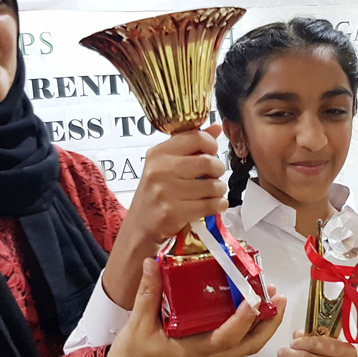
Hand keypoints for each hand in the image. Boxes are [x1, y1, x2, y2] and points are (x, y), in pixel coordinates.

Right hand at [105, 258, 285, 356]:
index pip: (225, 338)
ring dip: (262, 325)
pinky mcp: (204, 353)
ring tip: (271, 300)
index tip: (253, 300)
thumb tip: (154, 263)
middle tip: (277, 298)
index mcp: (191, 352)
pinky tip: (248, 310)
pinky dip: (247, 327)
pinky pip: (234, 342)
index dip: (242, 320)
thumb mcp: (136, 323)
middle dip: (268, 323)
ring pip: (244, 345)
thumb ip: (148, 293)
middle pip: (247, 345)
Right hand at [123, 124, 227, 245]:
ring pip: (213, 185)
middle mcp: (159, 170)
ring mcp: (165, 192)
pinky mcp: (173, 212)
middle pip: (208, 161)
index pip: (196, 137)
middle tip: (213, 177)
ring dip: (219, 191)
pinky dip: (218, 206)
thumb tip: (216, 127)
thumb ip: (190, 146)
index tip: (211, 154)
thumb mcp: (165, 167)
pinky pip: (210, 205)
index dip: (211, 146)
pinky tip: (213, 206)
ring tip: (211, 194)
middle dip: (218, 170)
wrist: (138, 229)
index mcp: (158, 154)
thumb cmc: (154, 197)